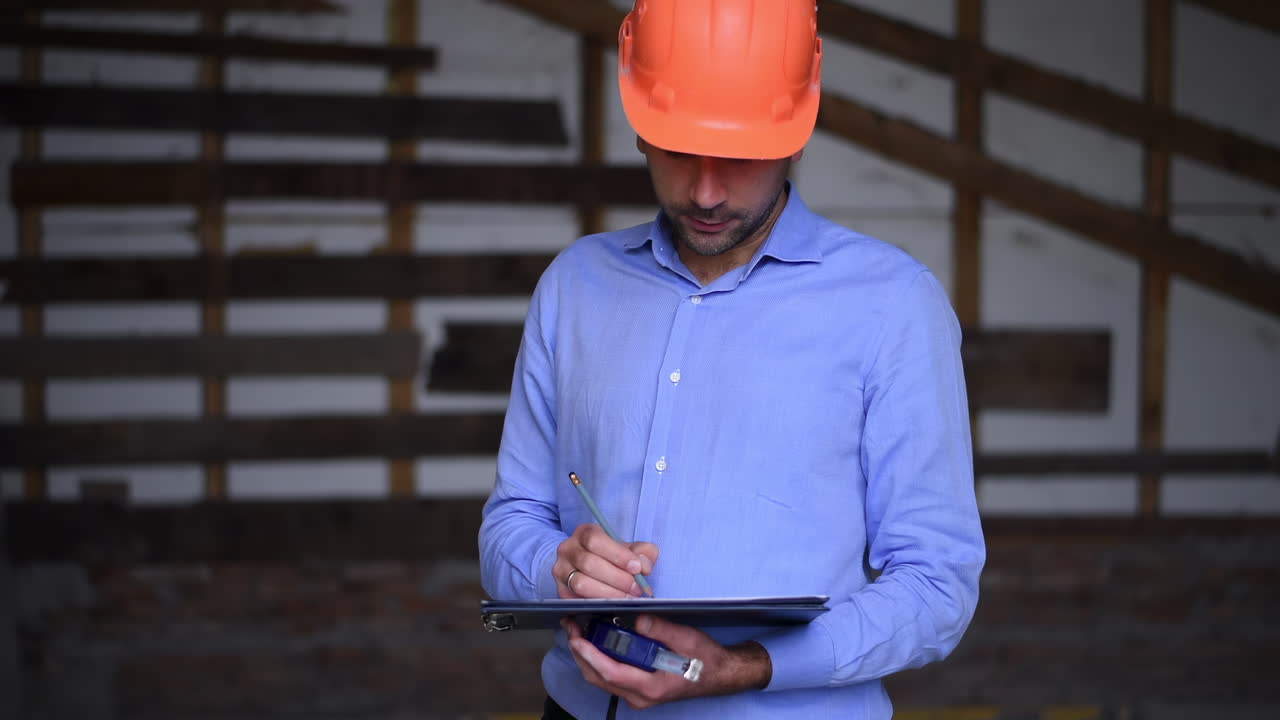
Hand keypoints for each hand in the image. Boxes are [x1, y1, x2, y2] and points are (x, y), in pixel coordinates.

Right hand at [554, 524, 657, 598]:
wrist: (589, 566)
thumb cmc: (611, 557)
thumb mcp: (628, 548)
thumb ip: (643, 552)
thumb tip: (644, 565)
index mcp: (584, 533)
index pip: (595, 540)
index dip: (617, 555)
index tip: (637, 568)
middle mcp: (568, 550)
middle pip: (588, 563)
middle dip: (617, 579)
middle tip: (636, 589)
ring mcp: (561, 571)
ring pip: (580, 584)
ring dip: (607, 594)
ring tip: (626, 598)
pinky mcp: (560, 592)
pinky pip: (574, 602)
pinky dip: (592, 607)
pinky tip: (610, 609)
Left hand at [561, 614, 771, 708]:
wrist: (721, 675)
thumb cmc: (706, 660)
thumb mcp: (687, 639)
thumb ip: (662, 630)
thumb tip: (638, 618)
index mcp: (650, 687)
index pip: (610, 672)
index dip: (589, 655)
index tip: (576, 637)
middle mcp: (640, 697)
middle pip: (598, 678)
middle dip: (580, 654)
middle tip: (571, 627)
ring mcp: (638, 696)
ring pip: (601, 680)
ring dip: (586, 657)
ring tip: (577, 632)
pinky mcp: (639, 690)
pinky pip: (610, 678)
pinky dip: (597, 661)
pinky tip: (595, 642)